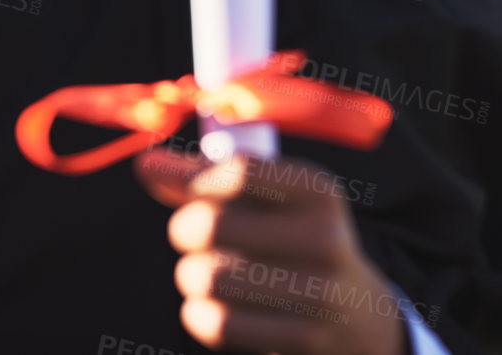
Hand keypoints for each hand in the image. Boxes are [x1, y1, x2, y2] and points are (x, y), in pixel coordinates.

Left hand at [136, 147, 409, 354]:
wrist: (355, 314)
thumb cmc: (293, 241)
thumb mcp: (270, 201)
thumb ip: (207, 179)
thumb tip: (146, 164)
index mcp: (318, 190)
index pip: (239, 172)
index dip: (197, 181)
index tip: (190, 191)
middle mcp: (323, 237)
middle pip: (214, 225)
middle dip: (184, 229)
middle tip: (189, 235)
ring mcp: (317, 291)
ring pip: (208, 277)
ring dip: (190, 275)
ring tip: (201, 272)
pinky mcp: (302, 338)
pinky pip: (219, 323)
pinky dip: (198, 314)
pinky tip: (207, 306)